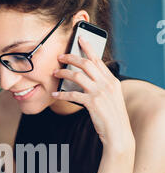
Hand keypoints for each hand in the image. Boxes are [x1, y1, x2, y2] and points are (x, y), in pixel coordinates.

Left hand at [52, 36, 134, 151]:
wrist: (118, 133)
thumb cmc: (113, 117)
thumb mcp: (112, 98)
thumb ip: (103, 86)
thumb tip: (87, 79)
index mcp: (112, 81)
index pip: (98, 60)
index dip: (88, 48)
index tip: (80, 39)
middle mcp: (107, 84)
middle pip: (86, 64)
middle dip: (71, 57)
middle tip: (61, 56)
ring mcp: (100, 93)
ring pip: (77, 76)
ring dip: (64, 73)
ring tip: (55, 73)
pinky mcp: (92, 103)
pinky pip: (73, 94)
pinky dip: (62, 93)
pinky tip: (55, 94)